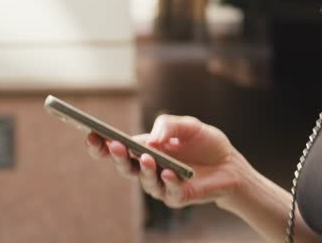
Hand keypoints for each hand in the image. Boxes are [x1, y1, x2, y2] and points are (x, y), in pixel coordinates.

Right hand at [85, 114, 248, 208]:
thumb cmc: (205, 143)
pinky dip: (168, 182)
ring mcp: (162, 184)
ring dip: (144, 169)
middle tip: (113, 145)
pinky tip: (170, 173)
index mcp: (145, 149)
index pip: (118, 148)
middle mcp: (149, 168)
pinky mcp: (178, 196)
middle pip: (125, 166)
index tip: (90, 134)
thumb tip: (152, 138)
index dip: (101, 144)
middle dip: (116, 156)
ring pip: (145, 181)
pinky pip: (169, 192)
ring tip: (147, 157)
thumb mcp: (189, 124)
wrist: (230, 163)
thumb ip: (169, 125)